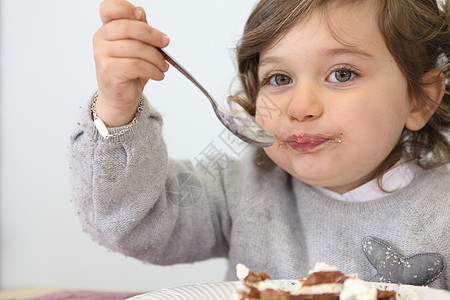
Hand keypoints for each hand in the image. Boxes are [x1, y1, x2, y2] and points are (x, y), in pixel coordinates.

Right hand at [93, 0, 169, 125]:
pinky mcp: (108, 71)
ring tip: (163, 66)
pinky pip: (136, 65)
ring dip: (155, 58)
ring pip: (136, 49)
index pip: (109, 9)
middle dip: (152, 35)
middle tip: (165, 43)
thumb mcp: (137, 48)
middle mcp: (101, 39)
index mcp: (106, 29)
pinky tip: (157, 74)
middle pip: (128, 28)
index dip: (125, 8)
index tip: (141, 16)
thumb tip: (141, 12)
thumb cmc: (129, 72)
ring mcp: (102, 55)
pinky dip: (152, 70)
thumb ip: (138, 30)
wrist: (120, 97)